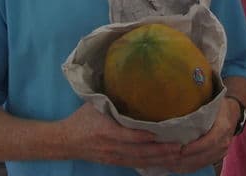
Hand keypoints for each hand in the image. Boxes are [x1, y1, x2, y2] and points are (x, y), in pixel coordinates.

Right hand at [59, 103, 181, 168]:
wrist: (65, 140)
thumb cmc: (82, 118)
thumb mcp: (95, 104)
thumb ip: (113, 98)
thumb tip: (132, 82)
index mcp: (106, 131)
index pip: (129, 136)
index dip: (145, 136)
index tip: (162, 133)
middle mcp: (112, 147)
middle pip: (139, 152)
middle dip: (160, 150)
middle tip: (180, 146)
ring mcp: (113, 157)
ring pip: (140, 160)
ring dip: (159, 159)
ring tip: (177, 154)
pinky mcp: (115, 162)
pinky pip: (136, 164)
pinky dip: (150, 164)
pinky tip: (163, 162)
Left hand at [168, 96, 238, 173]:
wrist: (233, 113)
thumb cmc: (220, 106)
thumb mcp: (214, 102)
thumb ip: (201, 106)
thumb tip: (179, 105)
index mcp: (223, 127)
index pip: (210, 141)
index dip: (195, 147)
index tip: (181, 148)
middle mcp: (224, 142)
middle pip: (203, 156)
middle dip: (184, 158)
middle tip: (167, 155)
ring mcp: (221, 152)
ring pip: (201, 163)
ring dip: (183, 164)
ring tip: (167, 161)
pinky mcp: (216, 157)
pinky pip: (201, 166)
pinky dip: (187, 167)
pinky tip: (174, 165)